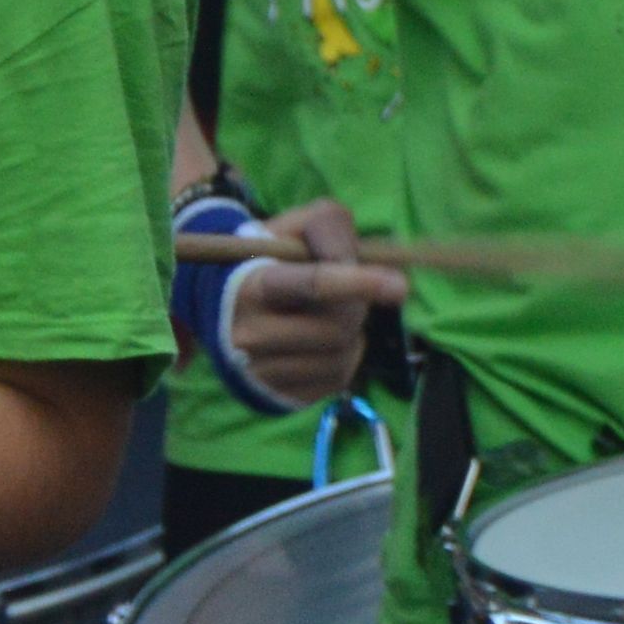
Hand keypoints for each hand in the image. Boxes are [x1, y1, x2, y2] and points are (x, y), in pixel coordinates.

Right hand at [221, 195, 406, 409]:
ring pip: (343, 353)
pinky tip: (322, 339)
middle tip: (348, 288)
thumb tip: (362, 262)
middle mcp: (250, 335)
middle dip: (357, 303)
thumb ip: (330, 227)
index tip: (400, 287)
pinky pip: (339, 376)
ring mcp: (263, 371)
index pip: (313, 284)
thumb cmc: (270, 258)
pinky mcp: (281, 395)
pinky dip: (345, 354)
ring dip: (353, 329)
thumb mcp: (293, 227)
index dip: (358, 283)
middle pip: (337, 325)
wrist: (223, 306)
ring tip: (327, 312)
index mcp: (253, 286)